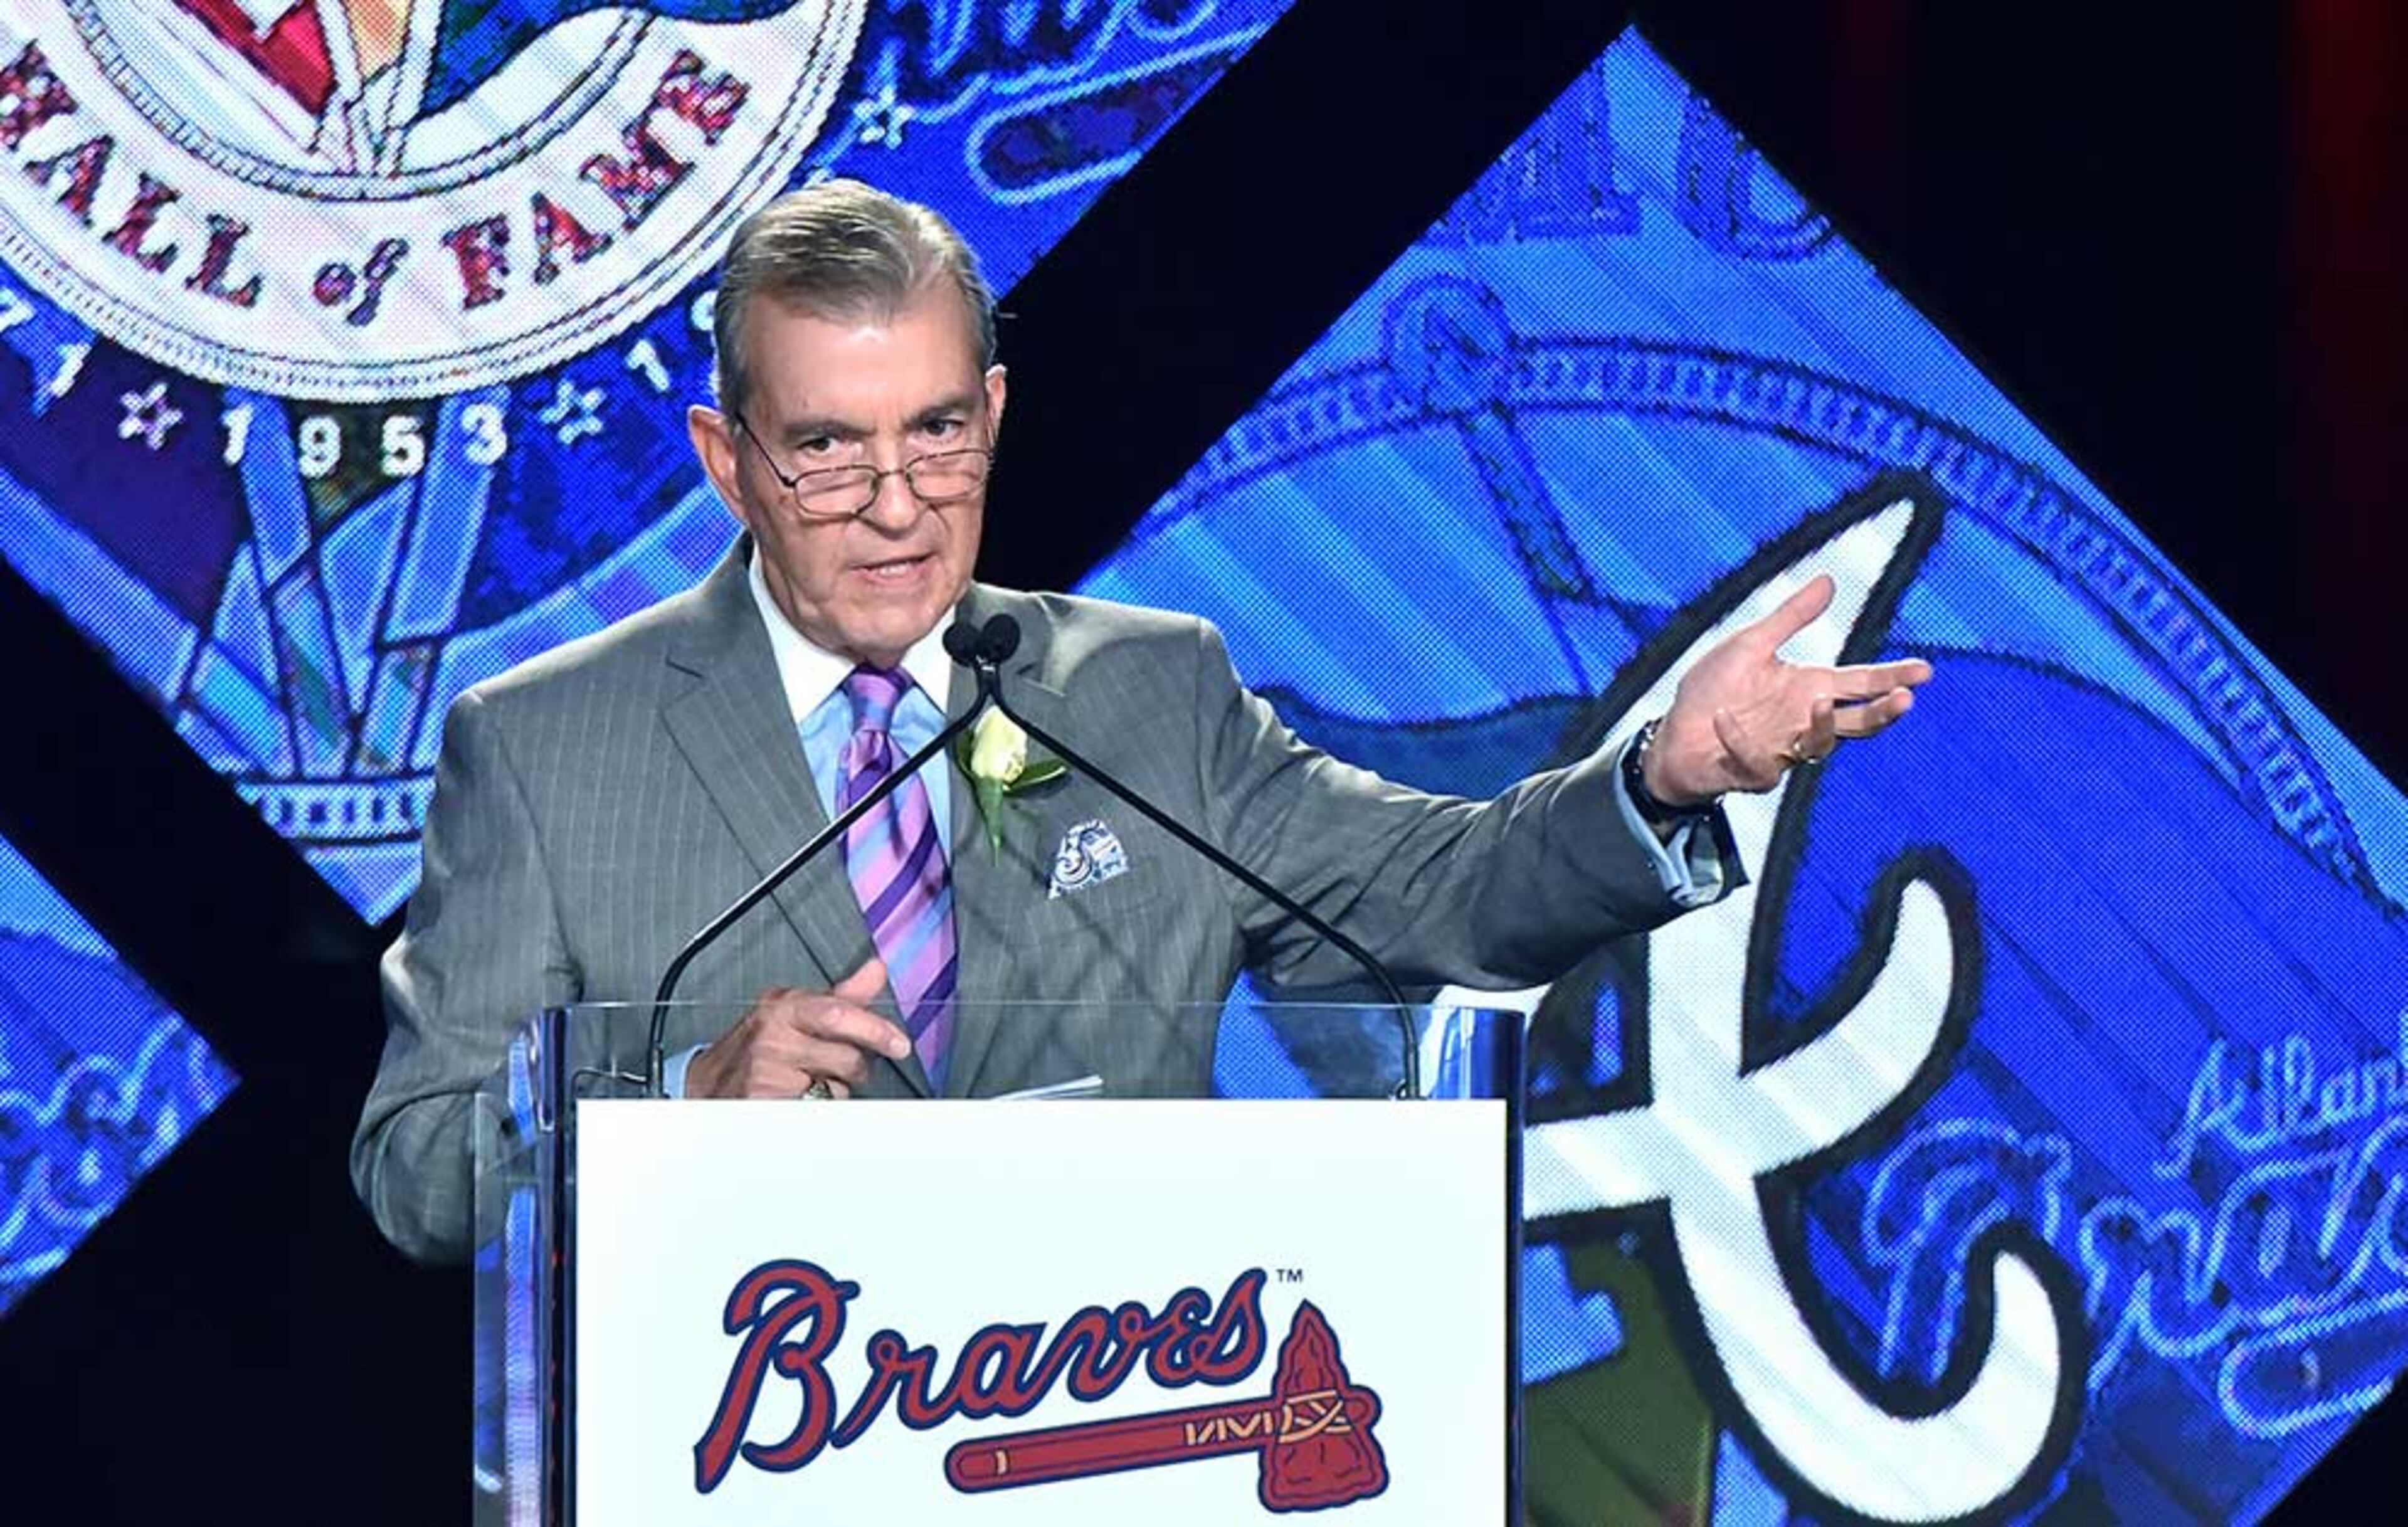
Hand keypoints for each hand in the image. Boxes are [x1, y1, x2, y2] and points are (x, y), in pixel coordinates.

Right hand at [683, 957, 912, 1099]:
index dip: (875, 1030)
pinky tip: (798, 1099)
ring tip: (808, 1082)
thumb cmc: (757, 1048)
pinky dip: (817, 1110)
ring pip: (836, 1089)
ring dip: (834, 1092)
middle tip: (839, 1068)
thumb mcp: (796, 1013)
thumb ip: (842, 995)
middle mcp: (773, 1035)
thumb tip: (876, 970)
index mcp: (784, 1006)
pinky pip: (817, 1111)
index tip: (899, 1044)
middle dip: (855, 1069)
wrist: (706, 1084)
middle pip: (846, 1057)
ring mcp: (766, 1070)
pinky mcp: (764, 1103)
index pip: (838, 1013)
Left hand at [1644, 575, 1931, 802]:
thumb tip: (1829, 580)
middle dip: (1883, 712)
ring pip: (1819, 747)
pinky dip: (1740, 741)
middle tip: (1904, 699)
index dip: (1892, 677)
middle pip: (1857, 722)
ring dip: (1822, 725)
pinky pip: (1758, 762)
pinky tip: (1723, 719)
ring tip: (1820, 701)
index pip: (1861, 684)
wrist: (1672, 734)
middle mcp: (1803, 721)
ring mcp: (1782, 751)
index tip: (1925, 669)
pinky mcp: (1754, 775)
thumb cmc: (1714, 690)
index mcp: (1809, 689)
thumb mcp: (1750, 645)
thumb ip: (1790, 618)